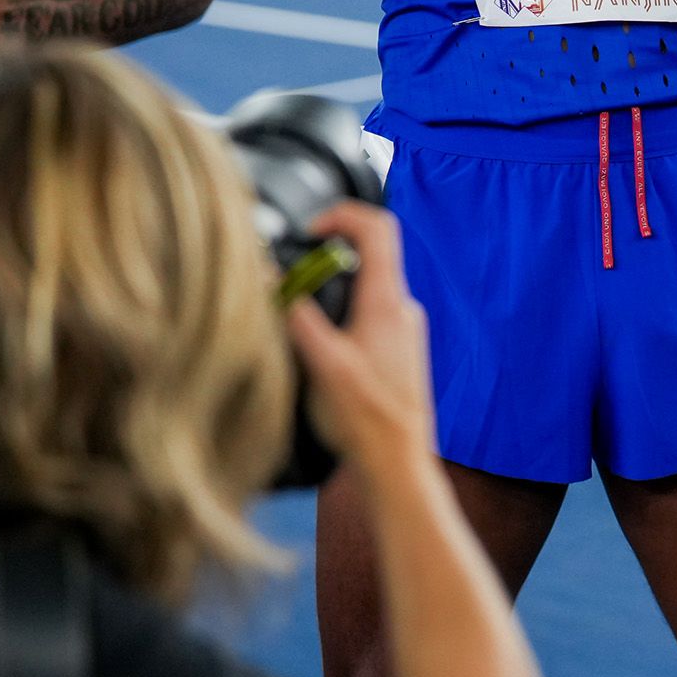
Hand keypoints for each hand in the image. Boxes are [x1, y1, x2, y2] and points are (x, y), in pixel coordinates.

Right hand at [286, 203, 438, 470]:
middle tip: (292, 278)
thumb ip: (297, 316)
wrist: (397, 461)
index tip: (309, 228)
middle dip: (326, 257)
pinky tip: (319, 344)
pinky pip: (369, 313)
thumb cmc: (365, 418)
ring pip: (366, 286)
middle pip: (368, 255)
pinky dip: (342, 313)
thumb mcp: (321, 363)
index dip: (341, 214)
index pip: (377, 228)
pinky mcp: (399, 348)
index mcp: (387, 301)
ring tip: (299, 313)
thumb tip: (272, 277)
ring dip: (332, 288)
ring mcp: (404, 328)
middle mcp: (402, 308)